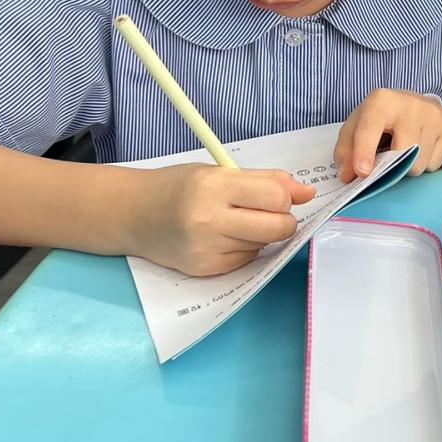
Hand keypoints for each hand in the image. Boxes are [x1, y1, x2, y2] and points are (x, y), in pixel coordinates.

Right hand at [129, 164, 313, 275]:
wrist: (134, 214)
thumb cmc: (179, 187)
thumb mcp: (220, 171)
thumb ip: (267, 180)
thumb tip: (308, 192)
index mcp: (215, 186)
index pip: (276, 197)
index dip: (285, 198)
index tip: (278, 197)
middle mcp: (209, 219)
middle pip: (278, 227)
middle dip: (283, 221)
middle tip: (267, 213)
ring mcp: (206, 248)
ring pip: (264, 245)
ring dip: (260, 235)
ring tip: (233, 222)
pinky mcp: (204, 269)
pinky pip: (246, 261)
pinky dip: (243, 250)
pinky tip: (223, 238)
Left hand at [334, 89, 441, 179]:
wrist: (418, 107)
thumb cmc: (381, 120)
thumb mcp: (356, 128)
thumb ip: (346, 151)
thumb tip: (347, 175)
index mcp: (381, 101)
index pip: (371, 128)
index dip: (364, 151)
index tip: (362, 172)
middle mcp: (411, 104)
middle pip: (402, 152)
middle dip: (392, 166)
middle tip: (387, 159)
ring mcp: (435, 115)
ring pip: (419, 164)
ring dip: (408, 167)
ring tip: (404, 152)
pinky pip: (434, 164)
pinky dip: (424, 164)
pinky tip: (420, 149)